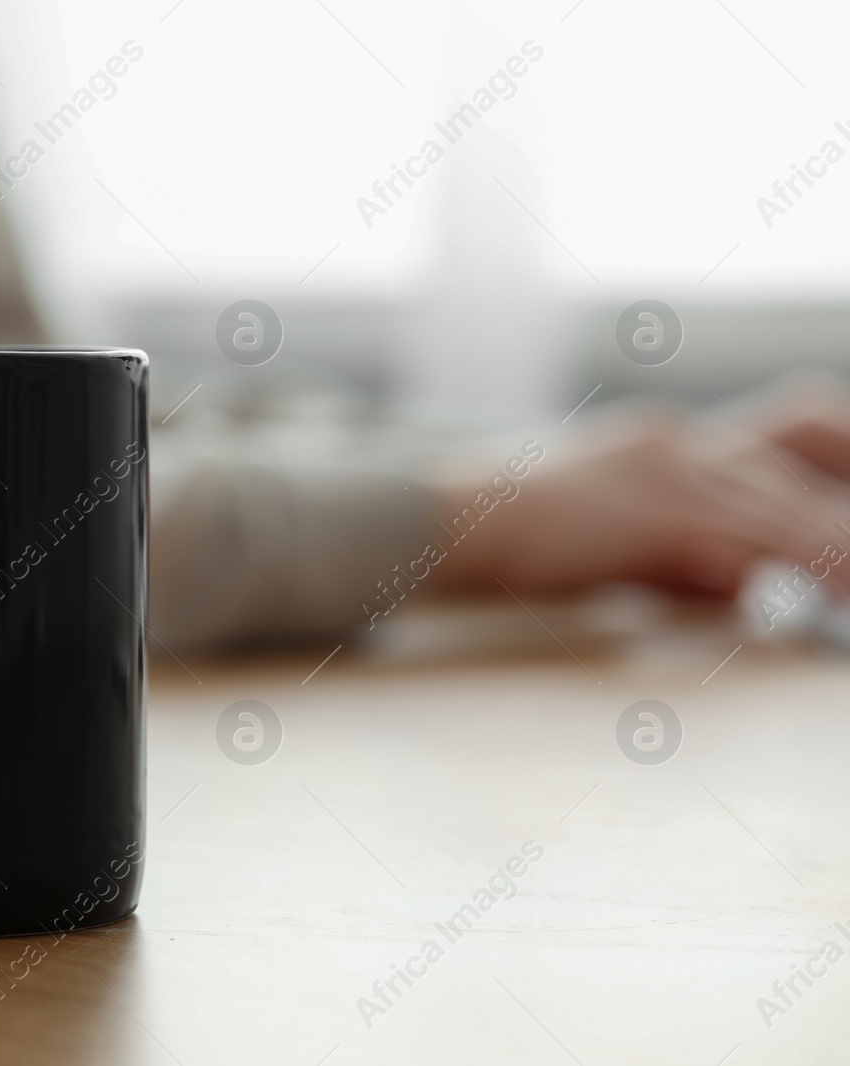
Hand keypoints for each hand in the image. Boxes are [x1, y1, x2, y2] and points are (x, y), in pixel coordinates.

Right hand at [431, 386, 849, 599]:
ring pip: (784, 500)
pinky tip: (830, 590)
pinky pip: (755, 538)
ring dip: (834, 542)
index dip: (834, 459)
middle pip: (799, 450)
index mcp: (665, 439)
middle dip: (839, 502)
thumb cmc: (516, 538)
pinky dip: (805, 564)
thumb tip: (744, 582)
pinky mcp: (661, 511)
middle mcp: (679, 440)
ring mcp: (670, 469)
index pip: (785, 426)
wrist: (458, 521)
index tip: (846, 503)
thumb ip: (676, 548)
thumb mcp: (607, 529)